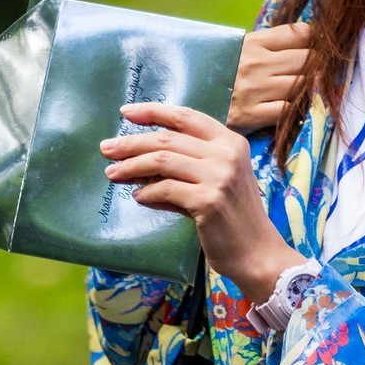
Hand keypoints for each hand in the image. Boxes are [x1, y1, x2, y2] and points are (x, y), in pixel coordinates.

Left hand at [102, 104, 301, 299]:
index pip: (185, 117)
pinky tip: (137, 196)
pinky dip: (146, 193)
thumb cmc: (235, 219)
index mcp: (230, 142)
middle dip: (131, 143)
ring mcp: (219, 177)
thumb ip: (185, 168)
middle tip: (107, 149)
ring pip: (162, 161)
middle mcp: (226, 154)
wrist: (257, 253)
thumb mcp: (216, 182)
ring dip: (131, 166)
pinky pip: (165, 189)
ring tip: (112, 174)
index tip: (125, 113)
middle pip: (167, 139)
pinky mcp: (208, 201)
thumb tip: (141, 163)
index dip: (153, 111)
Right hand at [227, 21, 311, 133]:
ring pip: (301, 85)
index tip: (316, 50)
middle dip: (317, 67)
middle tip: (318, 74)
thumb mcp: (241, 51)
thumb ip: (269, 45)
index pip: (299, 33)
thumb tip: (306, 39)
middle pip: (306, 59)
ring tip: (307, 92)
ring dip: (308, 90)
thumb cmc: (221, 76)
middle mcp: (256, 63)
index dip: (313, 42)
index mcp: (254, 43)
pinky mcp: (252, 115)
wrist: (191, 101)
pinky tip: (293, 110)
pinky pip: (287, 109)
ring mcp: (255, 89)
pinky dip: (295, 110)